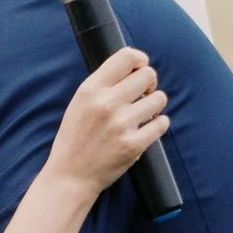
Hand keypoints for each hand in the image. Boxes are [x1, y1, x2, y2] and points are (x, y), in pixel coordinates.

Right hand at [48, 47, 167, 195]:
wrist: (70, 176)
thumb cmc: (76, 138)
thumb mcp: (80, 102)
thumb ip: (103, 84)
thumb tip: (135, 67)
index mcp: (91, 89)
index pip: (127, 56)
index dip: (141, 61)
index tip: (140, 71)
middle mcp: (106, 103)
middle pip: (148, 75)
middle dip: (150, 84)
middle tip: (143, 96)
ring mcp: (121, 124)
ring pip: (159, 98)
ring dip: (155, 105)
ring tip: (144, 114)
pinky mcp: (134, 144)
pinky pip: (162, 123)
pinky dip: (158, 124)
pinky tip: (148, 128)